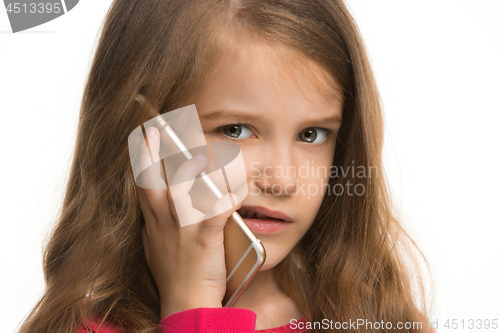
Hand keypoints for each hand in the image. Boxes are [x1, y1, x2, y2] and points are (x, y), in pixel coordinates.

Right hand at [135, 126, 241, 317]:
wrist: (186, 301)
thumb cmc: (174, 273)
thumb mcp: (156, 245)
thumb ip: (157, 223)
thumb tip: (157, 208)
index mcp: (154, 220)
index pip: (143, 182)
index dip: (142, 157)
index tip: (143, 136)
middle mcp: (164, 219)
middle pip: (152, 179)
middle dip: (151, 152)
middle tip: (154, 129)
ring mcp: (183, 227)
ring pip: (181, 189)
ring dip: (188, 170)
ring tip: (197, 155)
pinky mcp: (204, 236)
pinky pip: (216, 210)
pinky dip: (227, 197)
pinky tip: (237, 188)